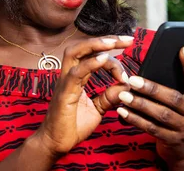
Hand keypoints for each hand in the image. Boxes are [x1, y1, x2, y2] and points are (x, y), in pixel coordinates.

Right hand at [32, 36, 133, 159]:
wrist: (55, 144)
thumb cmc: (72, 125)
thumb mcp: (97, 109)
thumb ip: (109, 96)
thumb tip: (126, 86)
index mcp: (77, 76)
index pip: (94, 55)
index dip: (113, 55)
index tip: (128, 68)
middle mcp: (69, 75)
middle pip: (84, 47)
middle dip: (106, 40)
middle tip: (127, 39)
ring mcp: (65, 82)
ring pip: (76, 52)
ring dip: (96, 45)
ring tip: (114, 43)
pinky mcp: (64, 93)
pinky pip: (75, 73)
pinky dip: (90, 64)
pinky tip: (103, 59)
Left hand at [117, 46, 183, 168]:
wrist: (181, 150)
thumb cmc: (175, 116)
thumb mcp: (181, 102)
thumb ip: (172, 85)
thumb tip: (152, 65)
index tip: (182, 47)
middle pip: (173, 98)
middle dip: (151, 88)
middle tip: (132, 79)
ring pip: (161, 114)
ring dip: (140, 104)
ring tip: (123, 95)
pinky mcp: (174, 141)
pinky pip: (152, 129)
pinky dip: (136, 120)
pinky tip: (122, 112)